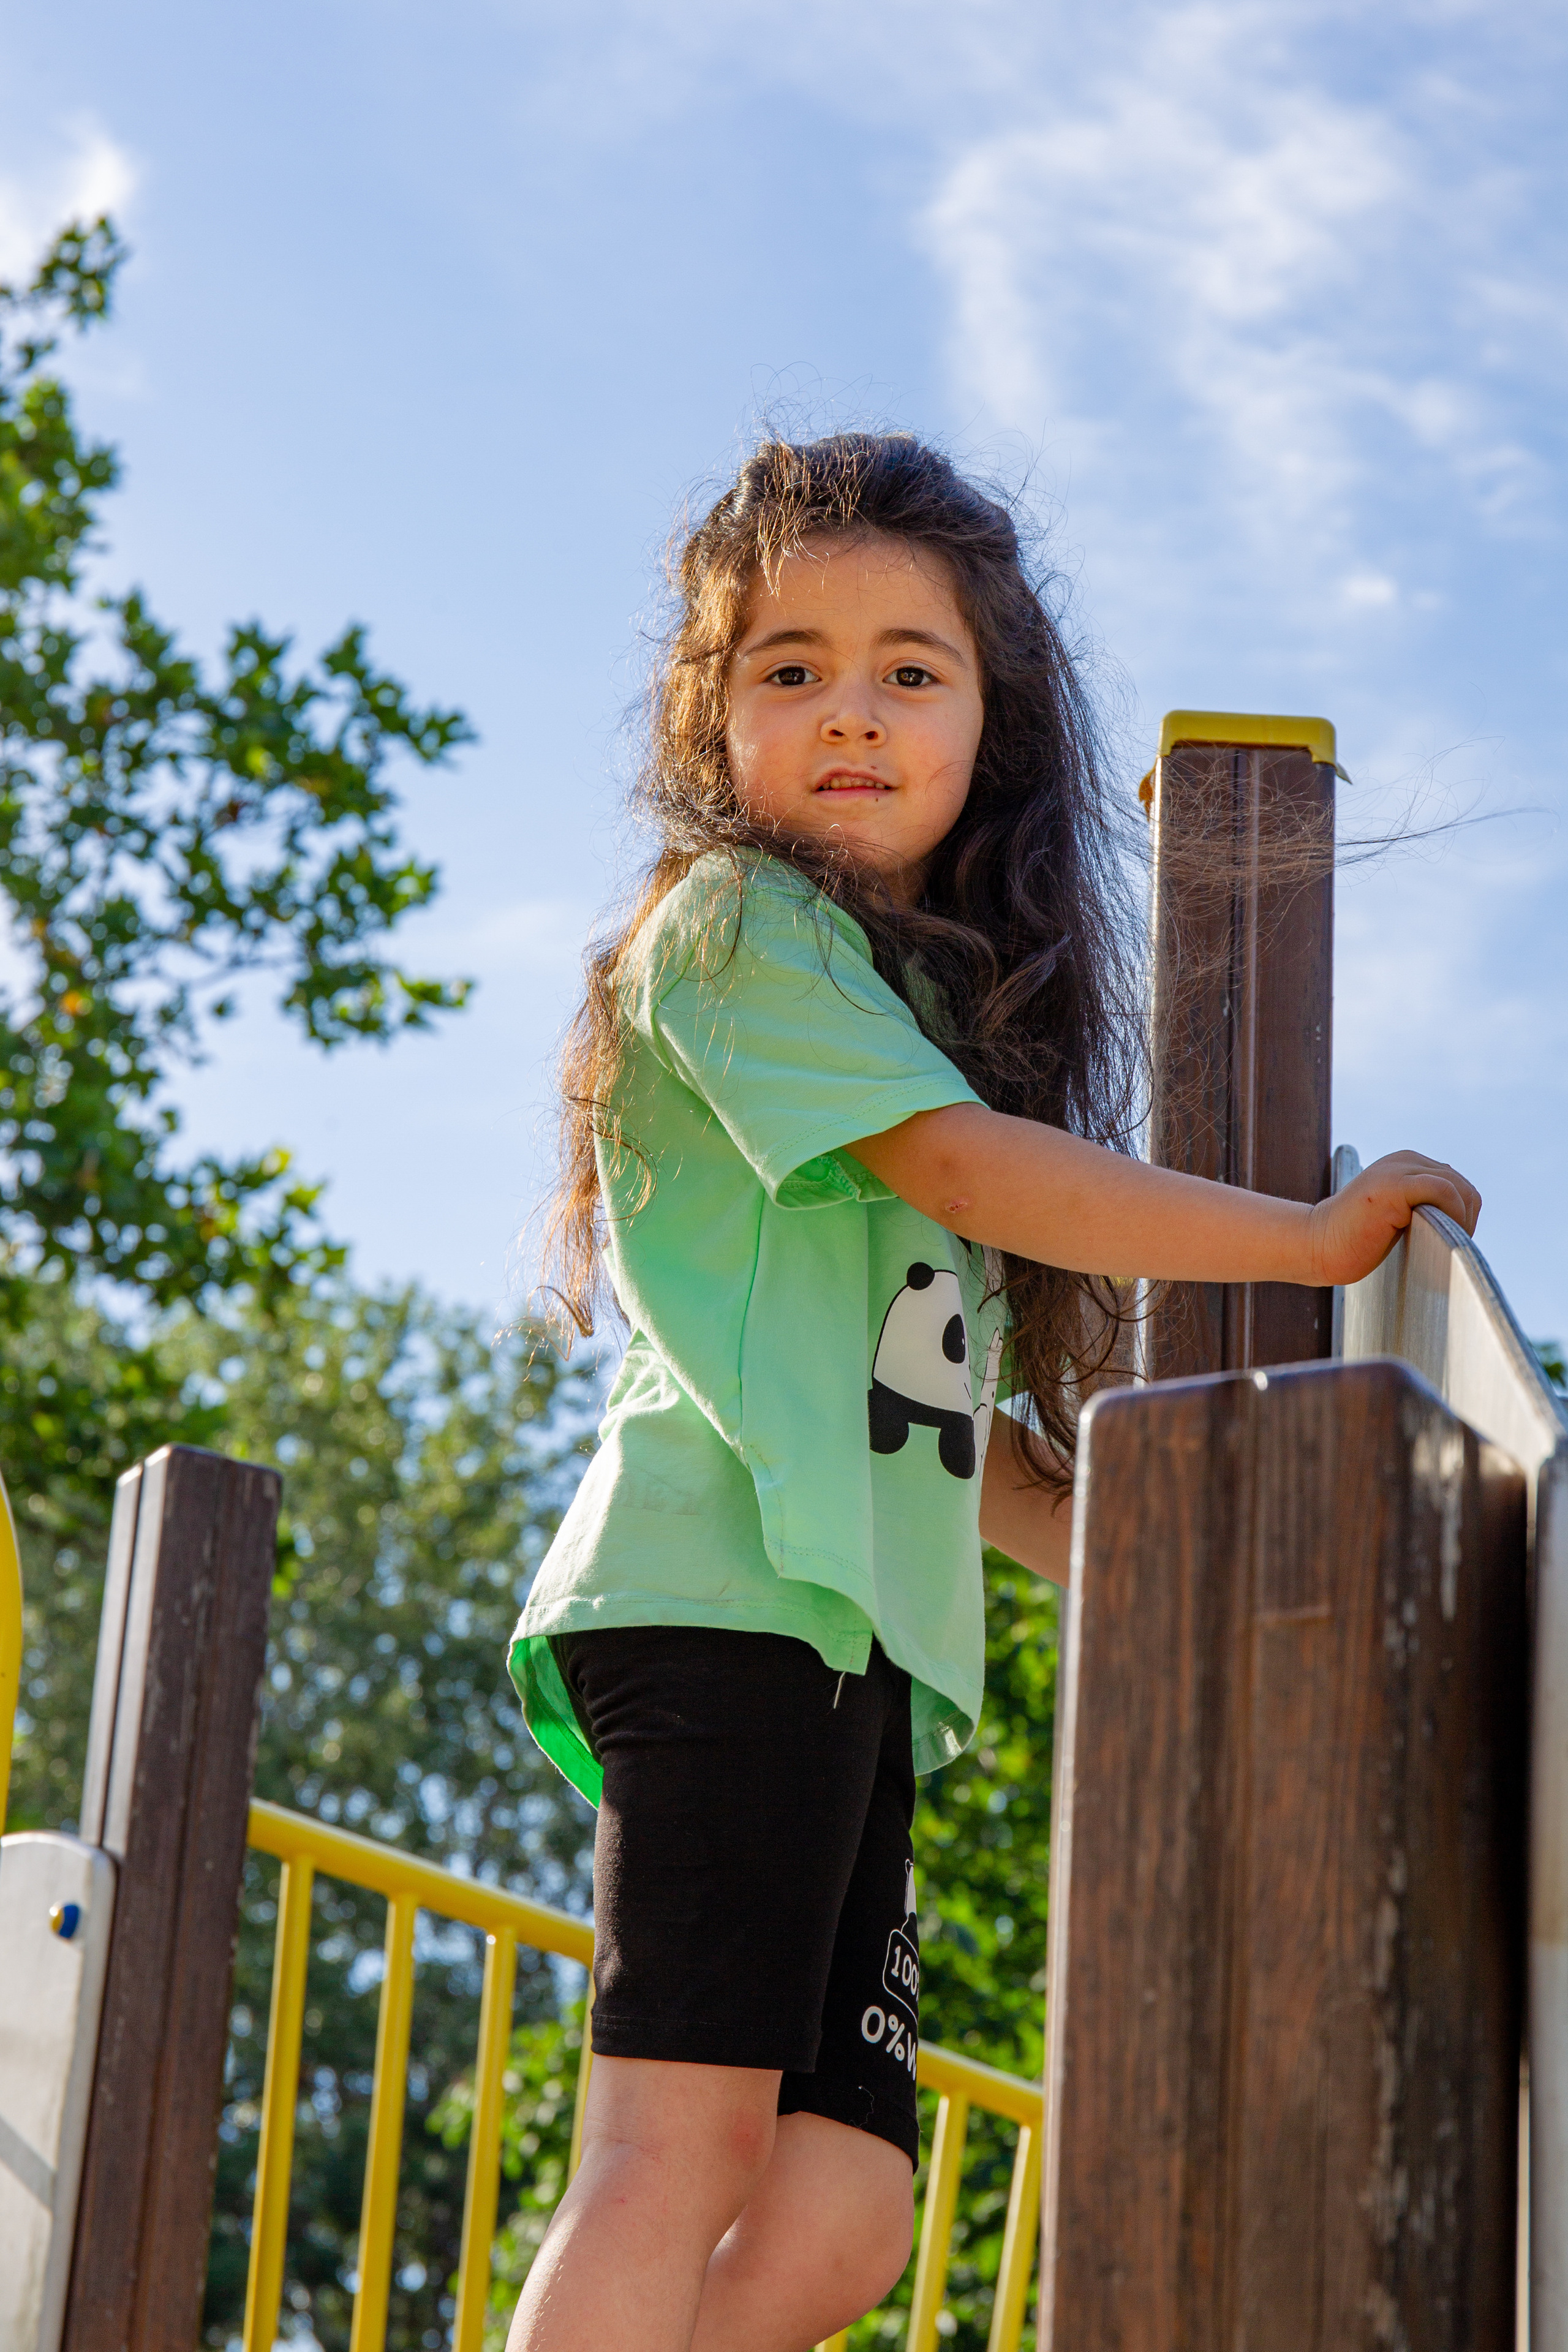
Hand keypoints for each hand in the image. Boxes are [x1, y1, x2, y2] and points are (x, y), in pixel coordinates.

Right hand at [1305, 1151, 1480, 1287]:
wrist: (1319, 1246)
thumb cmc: (1356, 1240)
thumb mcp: (1398, 1214)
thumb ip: (1424, 1204)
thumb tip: (1463, 1211)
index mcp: (1406, 1164)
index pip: (1457, 1184)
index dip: (1462, 1215)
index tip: (1447, 1240)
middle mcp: (1405, 1160)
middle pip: (1463, 1186)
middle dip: (1465, 1219)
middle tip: (1448, 1246)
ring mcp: (1399, 1169)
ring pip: (1458, 1188)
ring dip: (1461, 1220)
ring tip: (1443, 1242)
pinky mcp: (1395, 1185)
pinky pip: (1445, 1191)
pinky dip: (1453, 1215)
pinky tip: (1438, 1234)